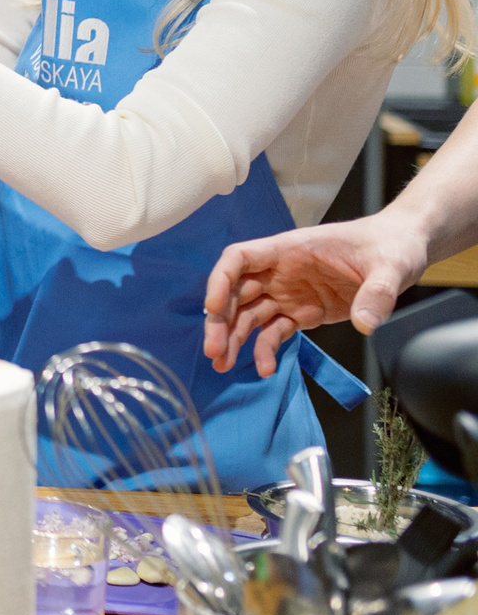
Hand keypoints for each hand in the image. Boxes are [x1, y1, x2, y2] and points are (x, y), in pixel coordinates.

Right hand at [204, 215, 434, 376]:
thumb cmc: (391, 245)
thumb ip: (377, 293)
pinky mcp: (302, 313)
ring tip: (223, 365)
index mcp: (291, 250)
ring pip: (249, 315)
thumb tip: (365, 324)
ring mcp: (289, 293)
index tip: (212, 307)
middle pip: (236, 293)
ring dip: (234, 339)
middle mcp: (281, 272)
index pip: (240, 258)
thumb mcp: (390, 266)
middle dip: (221, 321)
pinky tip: (266, 369)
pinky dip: (266, 350)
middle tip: (214, 351)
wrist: (403, 251)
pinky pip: (275, 332)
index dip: (220, 280)